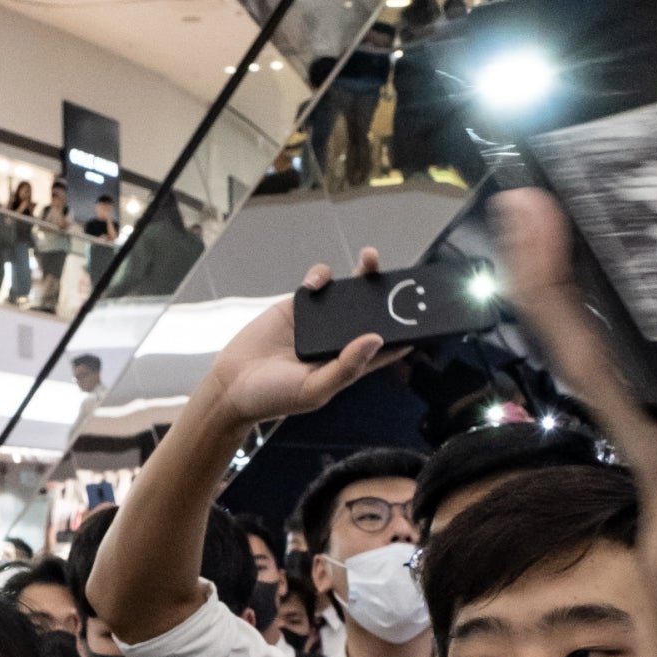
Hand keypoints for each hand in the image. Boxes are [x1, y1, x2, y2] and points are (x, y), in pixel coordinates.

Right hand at [202, 246, 395, 424]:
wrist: (230, 384)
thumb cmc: (273, 397)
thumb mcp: (313, 390)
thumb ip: (346, 368)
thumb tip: (375, 340)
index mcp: (349, 364)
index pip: (386, 346)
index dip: (407, 331)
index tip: (425, 314)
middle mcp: (338, 340)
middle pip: (372, 312)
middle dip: (388, 294)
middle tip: (402, 277)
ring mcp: (319, 321)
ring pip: (348, 292)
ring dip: (361, 275)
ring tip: (370, 258)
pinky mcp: (298, 305)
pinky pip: (318, 283)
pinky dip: (321, 277)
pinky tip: (315, 285)